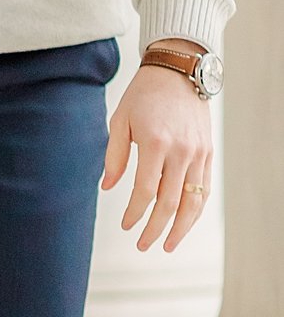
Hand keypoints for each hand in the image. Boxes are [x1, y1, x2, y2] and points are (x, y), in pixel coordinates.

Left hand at [102, 53, 213, 251]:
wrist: (178, 72)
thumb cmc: (143, 95)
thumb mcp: (120, 121)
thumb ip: (114, 156)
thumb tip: (108, 188)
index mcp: (156, 143)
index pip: (145, 191)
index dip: (135, 213)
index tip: (126, 225)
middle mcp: (181, 151)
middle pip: (170, 202)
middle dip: (156, 229)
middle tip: (142, 245)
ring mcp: (198, 153)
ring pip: (193, 200)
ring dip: (181, 227)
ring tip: (168, 244)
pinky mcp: (208, 152)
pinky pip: (205, 188)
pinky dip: (196, 209)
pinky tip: (184, 222)